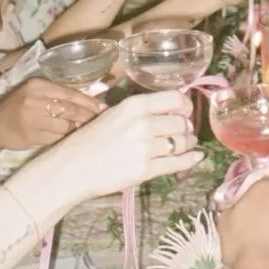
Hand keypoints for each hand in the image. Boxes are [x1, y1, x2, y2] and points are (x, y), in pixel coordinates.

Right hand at [0, 75, 102, 150]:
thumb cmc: (19, 106)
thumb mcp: (35, 92)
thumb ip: (59, 94)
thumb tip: (92, 99)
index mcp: (38, 85)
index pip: (69, 93)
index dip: (88, 102)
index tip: (102, 108)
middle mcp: (35, 100)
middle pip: (70, 110)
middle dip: (87, 117)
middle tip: (100, 121)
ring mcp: (33, 119)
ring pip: (66, 126)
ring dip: (78, 129)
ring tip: (88, 130)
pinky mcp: (32, 136)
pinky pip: (57, 138)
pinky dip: (67, 139)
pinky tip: (73, 139)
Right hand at [60, 90, 200, 200]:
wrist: (73, 167)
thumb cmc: (90, 139)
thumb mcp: (114, 114)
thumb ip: (141, 110)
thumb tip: (172, 110)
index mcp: (134, 105)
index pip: (175, 99)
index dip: (185, 106)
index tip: (185, 111)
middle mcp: (143, 124)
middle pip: (182, 122)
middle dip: (186, 128)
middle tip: (184, 131)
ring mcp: (146, 148)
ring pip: (182, 143)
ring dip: (188, 143)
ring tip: (186, 144)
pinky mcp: (146, 170)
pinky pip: (178, 163)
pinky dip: (190, 159)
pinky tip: (196, 157)